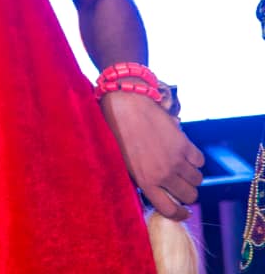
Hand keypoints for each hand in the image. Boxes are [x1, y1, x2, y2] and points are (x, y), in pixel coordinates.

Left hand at [99, 92, 203, 218]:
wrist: (127, 104)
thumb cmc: (120, 132)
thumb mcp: (125, 163)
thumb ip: (142, 181)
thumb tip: (158, 193)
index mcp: (146, 182)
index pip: (171, 211)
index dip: (180, 215)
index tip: (184, 212)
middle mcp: (163, 174)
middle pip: (189, 196)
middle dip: (187, 193)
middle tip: (180, 184)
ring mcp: (175, 159)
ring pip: (197, 180)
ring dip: (192, 176)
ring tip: (181, 166)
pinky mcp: (184, 143)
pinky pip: (200, 160)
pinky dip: (195, 159)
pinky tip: (185, 152)